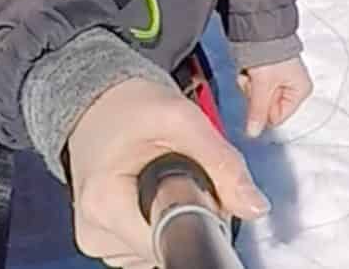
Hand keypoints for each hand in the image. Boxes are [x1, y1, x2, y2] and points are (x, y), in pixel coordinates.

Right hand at [66, 75, 266, 267]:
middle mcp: (95, 231)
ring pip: (160, 249)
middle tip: (181, 174)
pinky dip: (160, 223)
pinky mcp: (106, 241)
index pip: (171, 242)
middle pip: (168, 247)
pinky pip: (148, 247)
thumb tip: (254, 206)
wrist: (97, 100)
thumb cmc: (129, 105)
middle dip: (190, 216)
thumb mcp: (182, 119)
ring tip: (163, 179)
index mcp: (105, 204)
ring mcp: (98, 240)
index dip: (201, 218)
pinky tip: (153, 194)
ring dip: (175, 220)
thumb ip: (223, 162)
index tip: (203, 191)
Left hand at [239, 57, 312, 138]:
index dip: (263, 110)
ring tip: (252, 72)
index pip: (278, 117)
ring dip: (250, 86)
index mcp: (301, 91)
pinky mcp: (267, 73)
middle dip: (255, 95)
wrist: (261, 29)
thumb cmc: (271, 53)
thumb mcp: (264, 85)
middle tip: (255, 80)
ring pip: (258, 97)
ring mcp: (280, 80)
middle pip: (267, 107)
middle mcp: (292, 87)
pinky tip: (250, 69)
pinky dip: (248, 78)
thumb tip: (253, 133)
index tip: (258, 95)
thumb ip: (257, 111)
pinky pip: (254, 86)